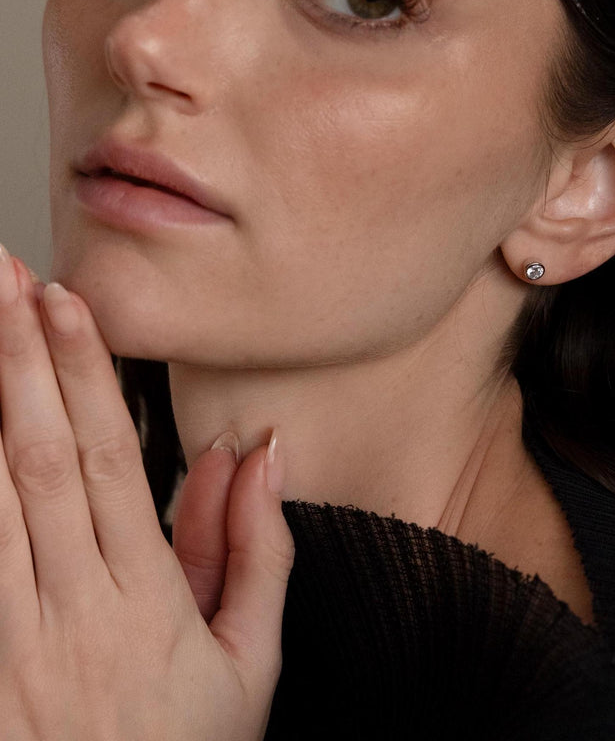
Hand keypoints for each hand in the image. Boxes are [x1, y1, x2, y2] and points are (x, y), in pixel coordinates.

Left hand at [0, 246, 293, 739]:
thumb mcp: (252, 664)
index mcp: (147, 600)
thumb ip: (258, 551)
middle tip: (1, 279)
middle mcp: (70, 611)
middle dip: (16, 361)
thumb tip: (260, 451)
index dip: (86, 377)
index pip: (108, 462)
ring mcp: (7, 646)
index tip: (64, 304)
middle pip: (36, 464)